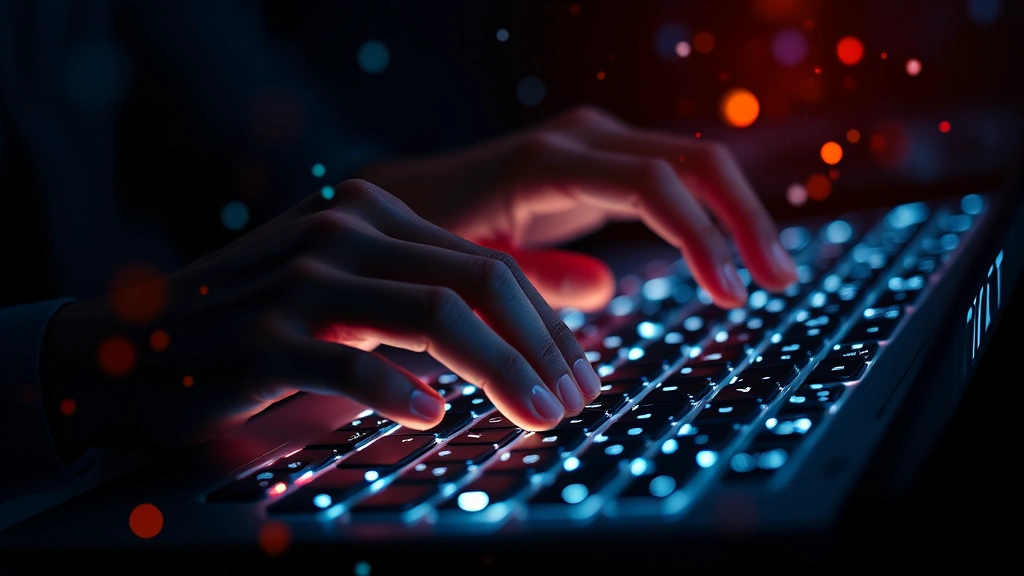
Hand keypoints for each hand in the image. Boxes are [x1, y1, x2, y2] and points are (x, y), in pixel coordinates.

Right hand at [41, 181, 601, 456]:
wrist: (138, 341)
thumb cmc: (265, 320)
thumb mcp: (362, 288)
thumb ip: (454, 287)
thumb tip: (588, 289)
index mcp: (370, 211)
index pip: (489, 262)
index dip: (547, 322)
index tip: (579, 374)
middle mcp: (341, 230)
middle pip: (477, 282)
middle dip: (540, 347)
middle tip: (576, 400)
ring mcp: (300, 279)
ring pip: (433, 316)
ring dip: (499, 371)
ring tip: (537, 416)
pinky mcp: (263, 337)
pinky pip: (351, 363)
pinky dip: (400, 391)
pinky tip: (431, 417)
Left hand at [361, 106, 797, 310]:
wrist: (410, 196)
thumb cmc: (430, 236)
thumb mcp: (472, 266)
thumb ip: (535, 276)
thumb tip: (603, 288)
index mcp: (548, 161)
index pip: (652, 182)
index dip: (701, 235)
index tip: (731, 296)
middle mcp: (582, 137)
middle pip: (693, 160)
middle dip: (743, 219)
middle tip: (778, 283)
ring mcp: (598, 143)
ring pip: (694, 163)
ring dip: (737, 215)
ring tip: (771, 276)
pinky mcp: (605, 160)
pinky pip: (674, 179)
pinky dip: (708, 215)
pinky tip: (728, 258)